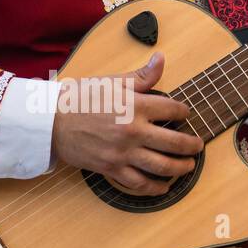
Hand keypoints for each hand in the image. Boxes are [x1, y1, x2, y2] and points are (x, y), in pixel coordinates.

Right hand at [51, 53, 203, 196]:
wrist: (49, 121)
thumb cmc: (79, 99)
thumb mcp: (111, 82)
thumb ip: (141, 76)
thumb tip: (161, 59)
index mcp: (135, 106)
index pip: (173, 109)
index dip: (184, 112)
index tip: (186, 114)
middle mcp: (133, 130)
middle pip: (176, 143)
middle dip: (192, 146)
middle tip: (198, 146)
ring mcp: (123, 152)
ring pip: (163, 166)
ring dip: (181, 168)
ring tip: (189, 166)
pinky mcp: (112, 169)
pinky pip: (140, 183)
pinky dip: (155, 188)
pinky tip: (164, 186)